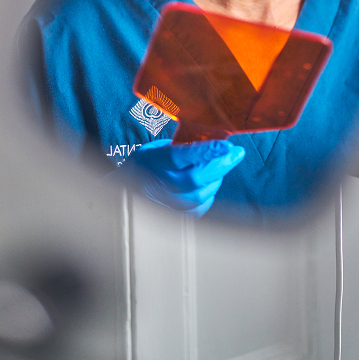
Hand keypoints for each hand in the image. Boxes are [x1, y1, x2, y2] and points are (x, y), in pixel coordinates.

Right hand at [123, 138, 245, 216]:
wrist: (122, 193)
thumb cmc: (145, 165)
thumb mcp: (156, 148)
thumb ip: (180, 145)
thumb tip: (211, 140)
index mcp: (153, 161)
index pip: (181, 156)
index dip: (206, 151)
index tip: (227, 144)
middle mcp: (158, 184)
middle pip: (196, 178)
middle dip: (221, 164)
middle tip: (236, 153)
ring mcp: (164, 204)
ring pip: (200, 195)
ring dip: (216, 180)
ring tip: (221, 167)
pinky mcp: (171, 218)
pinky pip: (198, 209)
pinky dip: (208, 196)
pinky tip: (210, 184)